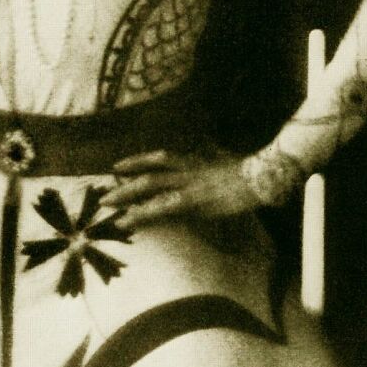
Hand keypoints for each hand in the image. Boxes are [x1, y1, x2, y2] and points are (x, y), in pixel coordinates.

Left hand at [101, 149, 259, 229]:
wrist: (262, 177)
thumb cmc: (246, 171)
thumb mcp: (223, 159)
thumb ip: (210, 154)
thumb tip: (206, 146)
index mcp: (192, 161)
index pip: (158, 157)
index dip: (137, 160)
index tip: (118, 166)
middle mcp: (186, 170)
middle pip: (150, 174)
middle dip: (126, 185)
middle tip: (104, 195)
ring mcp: (190, 185)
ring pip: (152, 189)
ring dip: (129, 198)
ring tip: (110, 209)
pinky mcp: (195, 202)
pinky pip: (163, 208)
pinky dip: (144, 214)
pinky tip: (130, 221)